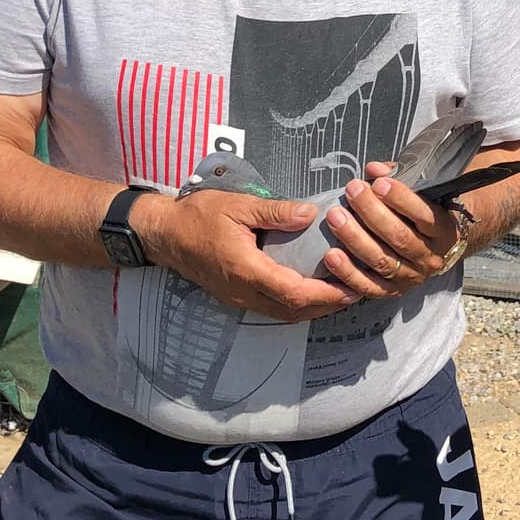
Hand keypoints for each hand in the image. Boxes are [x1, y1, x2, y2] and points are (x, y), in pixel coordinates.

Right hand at [134, 191, 360, 321]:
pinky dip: (295, 304)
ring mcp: (237, 298)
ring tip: (339, 293)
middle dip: (326, 306)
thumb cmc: (198, 215)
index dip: (324, 294)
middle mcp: (242, 292)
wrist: (164, 233)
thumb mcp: (238, 205)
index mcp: (245, 269)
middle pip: (292, 310)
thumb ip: (276, 212)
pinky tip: (309, 290)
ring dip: (312, 308)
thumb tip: (310, 213)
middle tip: (355, 292)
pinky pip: (270, 308)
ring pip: (282, 313)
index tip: (350, 288)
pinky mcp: (234, 296)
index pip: (292, 292)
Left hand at [319, 163, 462, 298]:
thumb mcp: (421, 193)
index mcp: (443, 230)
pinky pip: (368, 286)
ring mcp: (411, 277)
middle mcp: (430, 257)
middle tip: (352, 191)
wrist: (437, 249)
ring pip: (382, 260)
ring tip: (335, 217)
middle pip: (399, 237)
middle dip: (372, 212)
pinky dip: (348, 273)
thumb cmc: (423, 213)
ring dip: (355, 238)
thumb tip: (374, 169)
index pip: (424, 215)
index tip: (378, 183)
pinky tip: (331, 256)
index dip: (401, 199)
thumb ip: (398, 180)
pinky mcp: (392, 292)